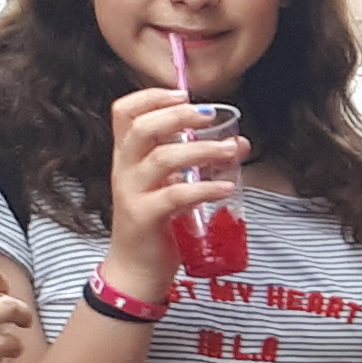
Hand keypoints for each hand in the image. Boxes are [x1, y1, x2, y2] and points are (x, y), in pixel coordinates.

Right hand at [98, 84, 227, 276]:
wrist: (135, 270)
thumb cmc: (155, 223)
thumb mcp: (171, 186)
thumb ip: (196, 164)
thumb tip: (237, 143)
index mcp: (126, 156)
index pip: (124, 112)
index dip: (151, 97)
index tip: (183, 93)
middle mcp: (124, 170)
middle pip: (141, 129)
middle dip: (177, 116)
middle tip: (209, 115)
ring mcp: (131, 193)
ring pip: (161, 159)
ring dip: (201, 150)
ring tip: (231, 150)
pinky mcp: (144, 218)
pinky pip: (175, 196)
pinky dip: (205, 188)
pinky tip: (226, 187)